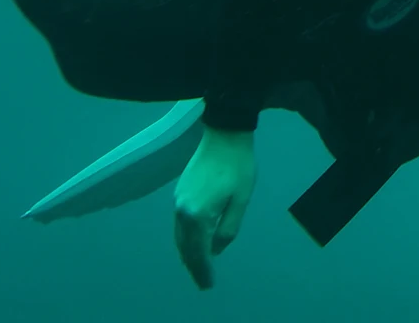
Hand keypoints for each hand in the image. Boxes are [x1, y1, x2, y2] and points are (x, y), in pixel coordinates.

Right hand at [173, 126, 255, 289]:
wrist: (224, 133)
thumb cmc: (238, 166)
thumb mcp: (241, 199)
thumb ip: (228, 228)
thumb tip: (215, 250)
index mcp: (198, 215)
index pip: (199, 251)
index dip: (203, 270)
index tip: (208, 285)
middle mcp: (182, 211)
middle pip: (185, 247)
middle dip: (194, 266)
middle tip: (203, 282)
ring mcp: (177, 201)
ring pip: (179, 237)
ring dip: (187, 253)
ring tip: (198, 266)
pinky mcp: (179, 192)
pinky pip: (178, 225)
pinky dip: (184, 239)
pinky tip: (193, 241)